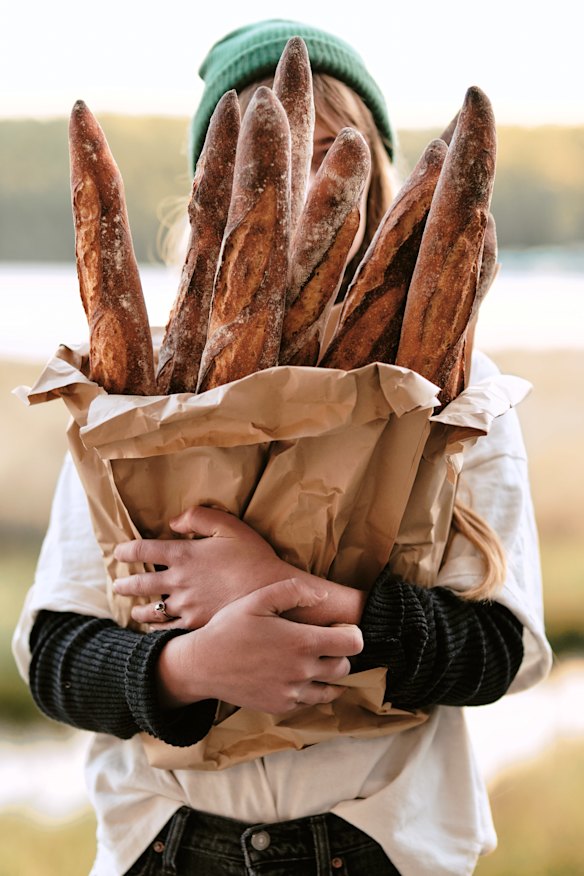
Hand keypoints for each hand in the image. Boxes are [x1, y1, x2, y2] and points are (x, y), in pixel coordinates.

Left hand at [113, 506, 289, 628]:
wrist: (270, 591)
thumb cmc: (252, 555)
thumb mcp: (228, 525)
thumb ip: (198, 517)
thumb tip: (173, 522)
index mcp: (183, 555)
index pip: (142, 550)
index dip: (126, 550)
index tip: (119, 553)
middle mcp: (177, 581)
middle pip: (140, 583)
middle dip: (125, 584)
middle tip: (117, 585)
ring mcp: (185, 606)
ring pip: (150, 610)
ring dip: (138, 609)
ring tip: (134, 611)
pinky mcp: (195, 624)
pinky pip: (167, 630)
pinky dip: (156, 629)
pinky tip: (155, 628)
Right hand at [156, 577, 363, 712]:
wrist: (202, 665)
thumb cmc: (230, 627)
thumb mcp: (259, 598)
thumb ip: (294, 591)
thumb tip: (324, 595)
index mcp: (302, 642)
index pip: (354, 644)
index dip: (352, 634)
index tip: (340, 629)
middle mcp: (302, 671)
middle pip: (345, 667)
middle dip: (340, 654)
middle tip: (325, 643)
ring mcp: (292, 692)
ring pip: (332, 688)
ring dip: (329, 675)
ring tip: (314, 660)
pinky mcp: (281, 706)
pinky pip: (310, 701)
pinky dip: (311, 690)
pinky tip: (298, 675)